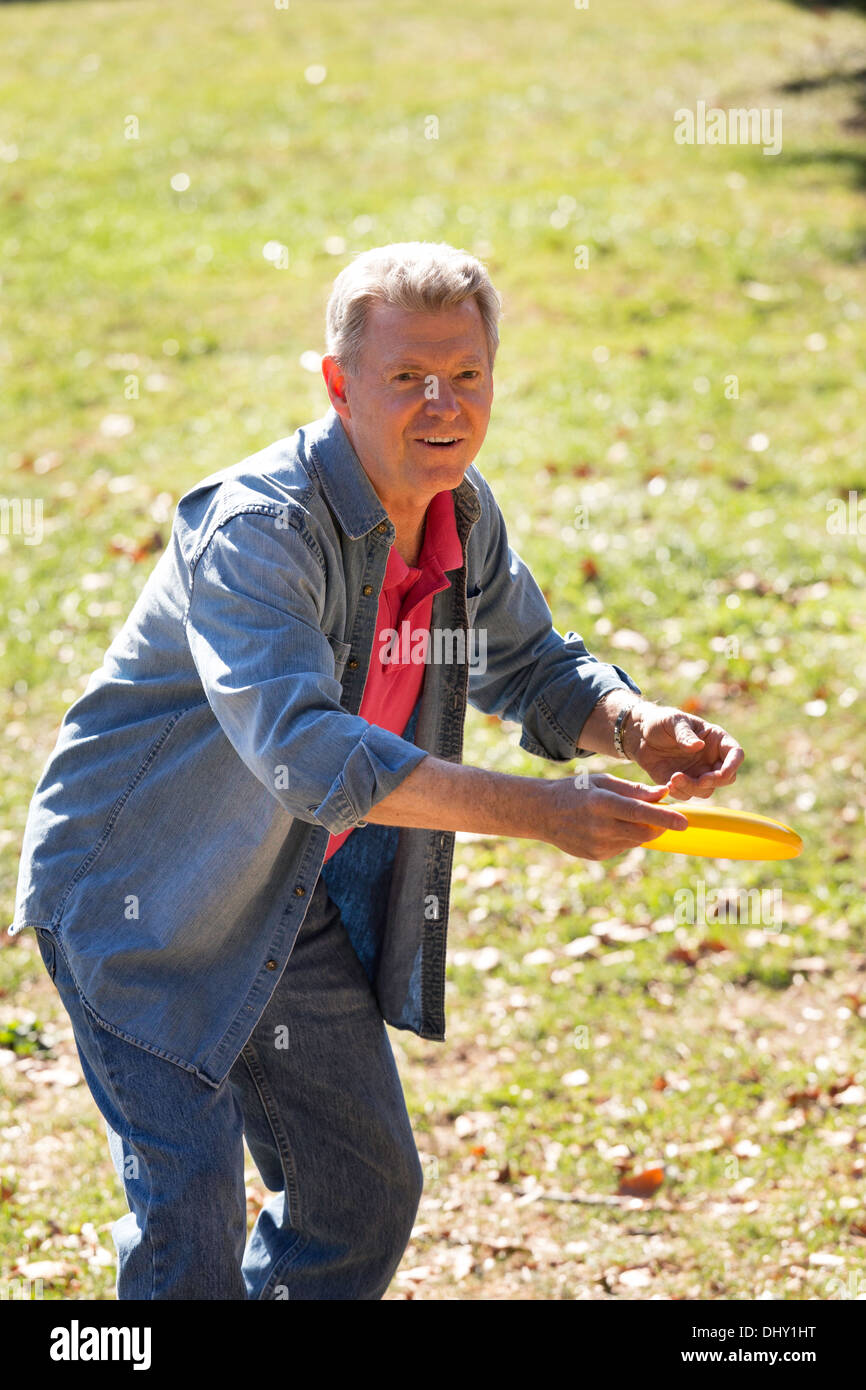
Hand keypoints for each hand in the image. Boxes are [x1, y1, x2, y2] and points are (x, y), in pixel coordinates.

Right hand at [545, 772, 687, 860]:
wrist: (543, 813)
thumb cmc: (577, 791)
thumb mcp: (603, 782)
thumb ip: (634, 789)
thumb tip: (664, 793)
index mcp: (602, 802)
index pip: (639, 812)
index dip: (663, 817)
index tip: (684, 822)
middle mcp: (600, 826)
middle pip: (643, 831)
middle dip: (659, 824)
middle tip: (664, 814)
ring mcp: (598, 844)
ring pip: (636, 840)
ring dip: (642, 829)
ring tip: (624, 815)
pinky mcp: (597, 856)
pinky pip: (624, 847)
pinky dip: (626, 837)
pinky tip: (608, 827)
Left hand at [625, 701, 743, 799]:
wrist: (640, 734)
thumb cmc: (661, 721)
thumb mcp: (672, 721)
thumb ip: (685, 734)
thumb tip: (699, 746)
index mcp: (716, 740)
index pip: (735, 754)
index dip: (733, 765)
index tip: (722, 773)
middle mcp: (711, 759)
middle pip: (725, 778)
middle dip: (713, 781)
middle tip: (698, 780)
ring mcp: (698, 773)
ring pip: (706, 790)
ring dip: (692, 788)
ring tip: (673, 778)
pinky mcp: (683, 784)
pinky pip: (687, 795)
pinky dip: (679, 793)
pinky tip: (667, 784)